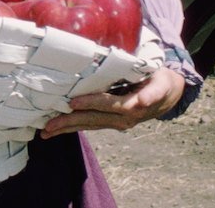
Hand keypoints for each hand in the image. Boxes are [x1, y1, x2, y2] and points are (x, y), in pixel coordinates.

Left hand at [39, 66, 187, 137]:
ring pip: (88, 125)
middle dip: (69, 122)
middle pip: (92, 120)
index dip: (90, 103)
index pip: (108, 104)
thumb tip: (141, 101)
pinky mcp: (111, 121)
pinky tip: (58, 128)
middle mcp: (122, 118)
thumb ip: (151, 92)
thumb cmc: (160, 82)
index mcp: (132, 106)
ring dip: (67, 128)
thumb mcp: (161, 83)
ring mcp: (116, 122)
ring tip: (45, 132)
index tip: (72, 102)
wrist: (168, 95)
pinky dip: (73, 126)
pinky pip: (90, 124)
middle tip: (47, 126)